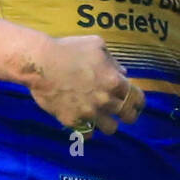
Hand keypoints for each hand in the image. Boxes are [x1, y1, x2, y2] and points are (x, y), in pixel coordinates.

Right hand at [25, 34, 144, 134]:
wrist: (40, 64)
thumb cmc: (68, 49)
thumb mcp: (96, 45)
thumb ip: (113, 60)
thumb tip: (122, 72)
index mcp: (114, 81)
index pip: (137, 98)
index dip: (139, 102)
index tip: (137, 104)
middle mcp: (106, 100)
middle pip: (128, 116)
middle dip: (128, 115)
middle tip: (123, 114)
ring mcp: (89, 113)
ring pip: (110, 129)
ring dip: (108, 123)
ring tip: (103, 119)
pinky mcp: (72, 121)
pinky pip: (88, 133)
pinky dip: (88, 129)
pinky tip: (85, 123)